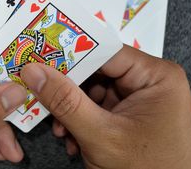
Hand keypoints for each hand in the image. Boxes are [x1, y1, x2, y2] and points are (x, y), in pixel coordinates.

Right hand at [21, 45, 190, 168]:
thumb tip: (35, 72)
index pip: (104, 52)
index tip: (40, 59)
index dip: (70, 55)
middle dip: (69, 90)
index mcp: (155, 76)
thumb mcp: (101, 135)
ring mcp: (140, 99)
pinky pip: (99, 107)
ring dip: (72, 110)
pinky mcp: (132, 114)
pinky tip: (74, 138)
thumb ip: (65, 102)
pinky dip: (82, 120)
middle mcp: (150, 82)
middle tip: (43, 95)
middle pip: (97, 71)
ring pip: (93, 91)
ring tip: (61, 129)